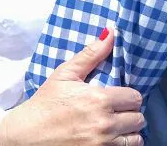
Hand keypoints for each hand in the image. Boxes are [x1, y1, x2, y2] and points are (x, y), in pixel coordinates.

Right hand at [0, 28, 144, 145]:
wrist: (27, 135)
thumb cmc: (46, 102)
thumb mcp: (65, 74)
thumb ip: (91, 54)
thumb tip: (111, 33)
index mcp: (99, 99)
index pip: (135, 97)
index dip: (128, 96)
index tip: (118, 97)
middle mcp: (105, 123)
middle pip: (139, 119)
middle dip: (129, 113)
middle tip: (116, 111)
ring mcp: (103, 144)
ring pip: (136, 138)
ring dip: (128, 132)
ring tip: (115, 126)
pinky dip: (121, 145)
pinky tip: (109, 138)